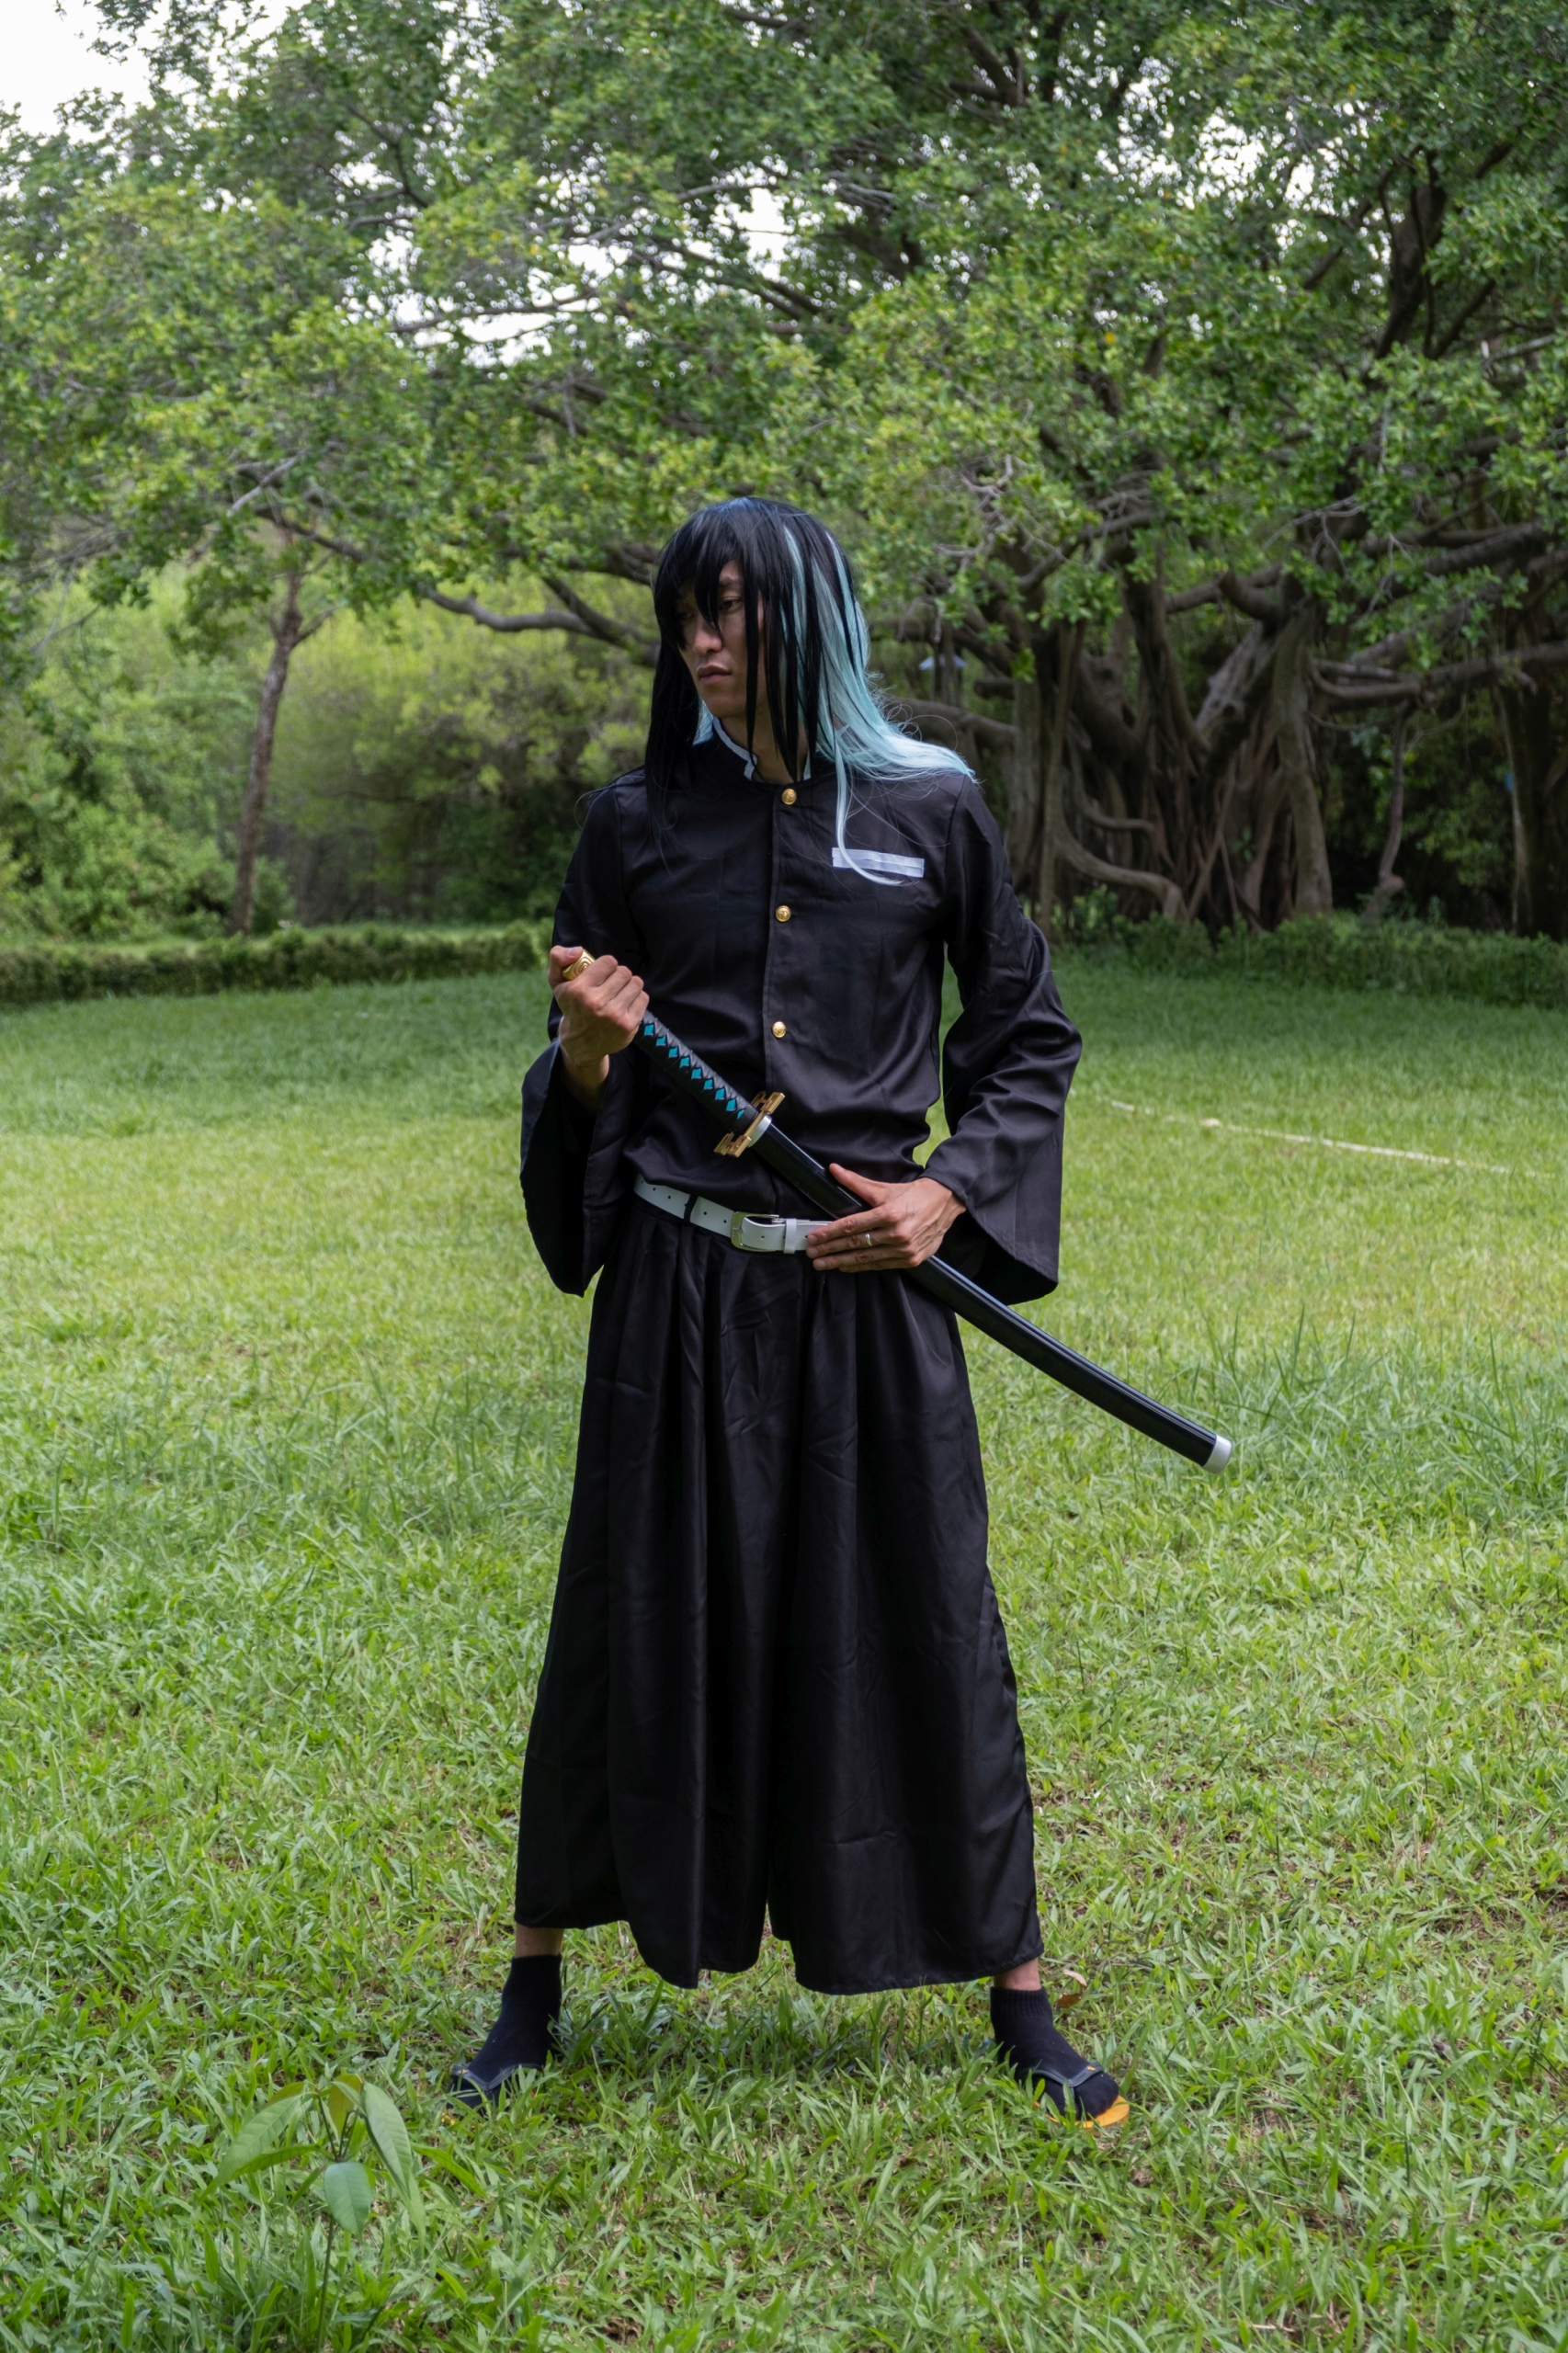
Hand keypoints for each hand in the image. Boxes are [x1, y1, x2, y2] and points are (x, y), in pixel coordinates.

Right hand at [549, 944, 647, 1109]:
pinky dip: (636, 997)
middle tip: (612, 983)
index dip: (606, 965)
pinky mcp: (628, 1025)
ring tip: (619, 992)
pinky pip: (643, 998)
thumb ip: (559, 958)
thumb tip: (578, 950)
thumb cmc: (571, 1007)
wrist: (580, 1044)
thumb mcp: (557, 982)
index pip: (609, 962)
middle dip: (619, 974)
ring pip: (635, 983)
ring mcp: (614, 1016)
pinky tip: (625, 1003)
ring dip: (629, 985)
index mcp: (579, 990)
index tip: (602, 973)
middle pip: (624, 972)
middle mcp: (597, 1003)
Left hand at [804, 1165, 963, 1273]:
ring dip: (840, 1262)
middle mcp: (897, 1233)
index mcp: (889, 1213)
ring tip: (822, 1264)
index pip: (851, 1226)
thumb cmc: (912, 1195)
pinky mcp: (911, 1260)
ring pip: (865, 1259)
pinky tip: (845, 1267)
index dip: (829, 1233)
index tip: (813, 1237)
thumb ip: (856, 1182)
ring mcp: (904, 1249)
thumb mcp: (884, 1188)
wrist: (944, 1204)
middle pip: (855, 1244)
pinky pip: (880, 1265)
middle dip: (830, 1250)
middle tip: (811, 1254)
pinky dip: (860, 1267)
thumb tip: (833, 1169)